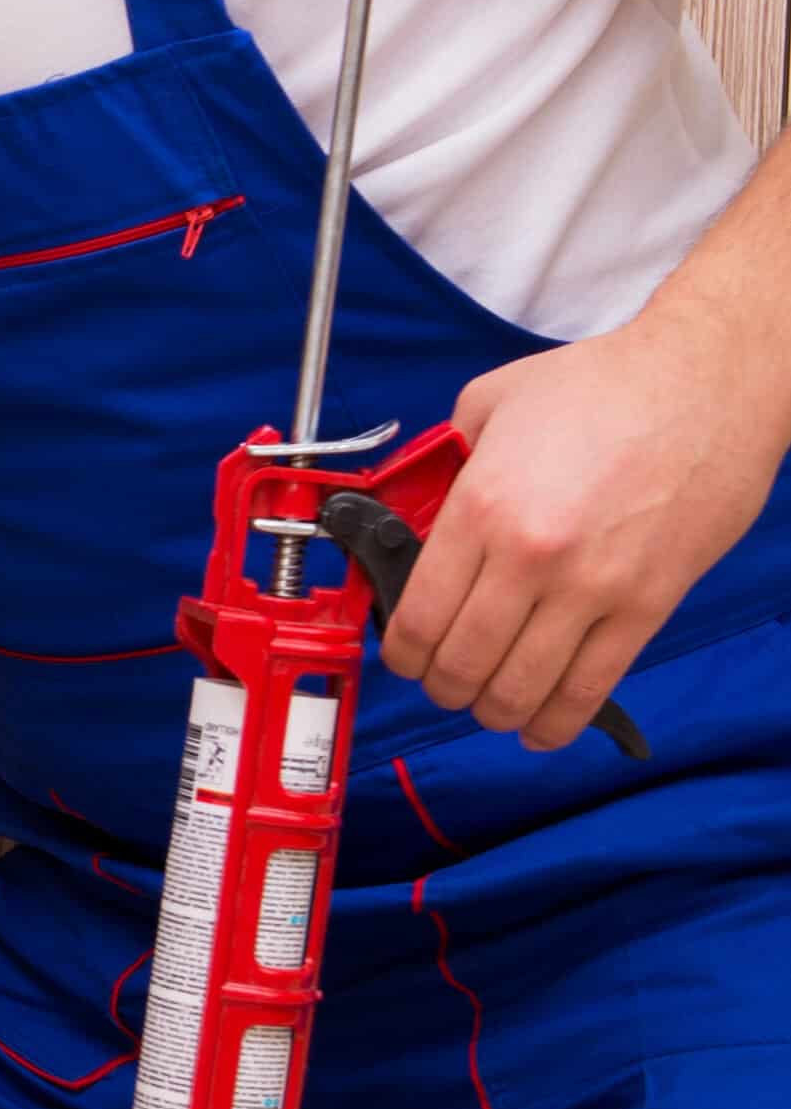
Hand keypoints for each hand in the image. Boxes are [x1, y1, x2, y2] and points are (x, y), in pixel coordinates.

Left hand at [382, 299, 784, 748]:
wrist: (705, 382)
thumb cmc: (604, 385)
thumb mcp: (492, 403)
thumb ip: (443, 463)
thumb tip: (414, 514)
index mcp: (482, 508)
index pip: (419, 618)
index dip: (402, 654)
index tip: (405, 656)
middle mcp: (530, 557)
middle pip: (462, 665)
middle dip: (443, 687)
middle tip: (445, 681)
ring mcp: (592, 588)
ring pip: (521, 690)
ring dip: (494, 711)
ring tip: (490, 702)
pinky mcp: (647, 606)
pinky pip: (590, 689)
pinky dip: (556, 722)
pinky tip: (540, 727)